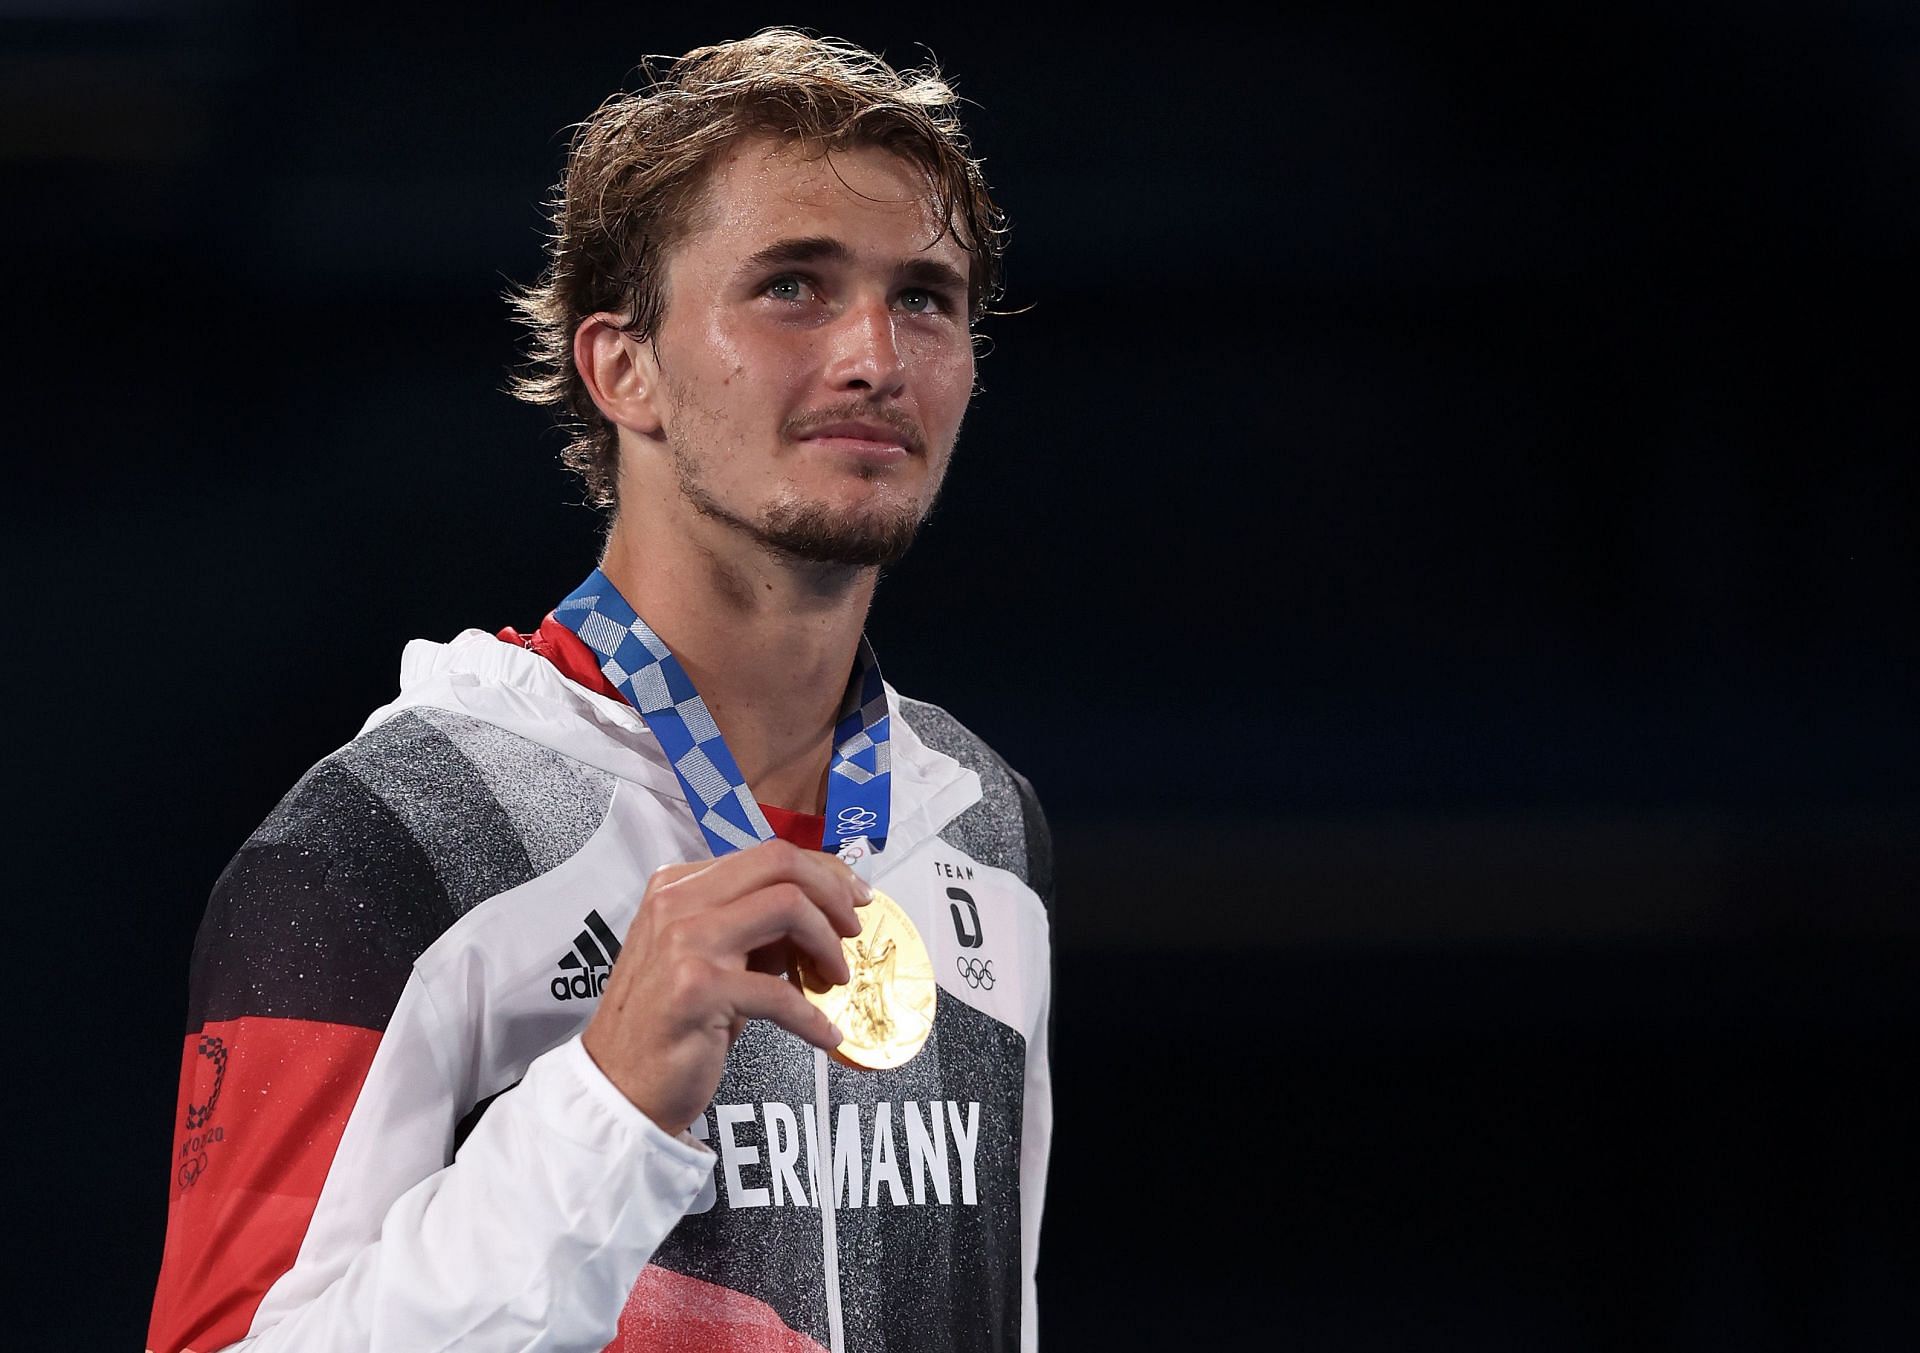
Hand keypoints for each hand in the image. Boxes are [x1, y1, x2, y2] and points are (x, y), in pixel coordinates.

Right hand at [581, 839, 870, 1134]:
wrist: (619, 1085)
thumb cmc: (668, 1024)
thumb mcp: (707, 957)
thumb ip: (753, 927)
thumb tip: (821, 912)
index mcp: (678, 886)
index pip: (768, 855)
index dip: (824, 872)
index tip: (853, 897)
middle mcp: (677, 902)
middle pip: (781, 865)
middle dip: (834, 893)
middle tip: (854, 930)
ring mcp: (683, 942)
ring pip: (788, 906)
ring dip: (827, 945)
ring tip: (837, 979)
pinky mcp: (696, 989)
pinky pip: (779, 991)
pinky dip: (812, 1016)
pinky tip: (824, 1034)